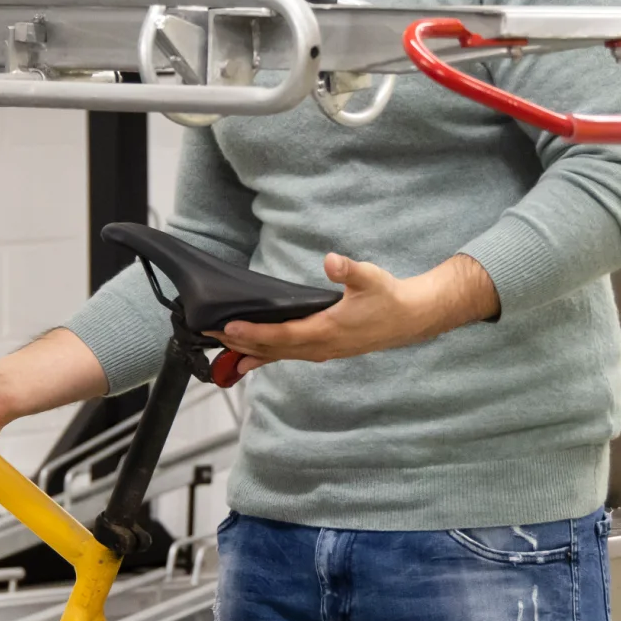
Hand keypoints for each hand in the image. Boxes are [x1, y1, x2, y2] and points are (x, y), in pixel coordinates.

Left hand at [212, 253, 497, 372]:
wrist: (411, 318)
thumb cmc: (388, 296)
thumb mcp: (371, 277)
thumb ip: (350, 270)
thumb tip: (332, 261)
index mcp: (327, 330)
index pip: (282, 335)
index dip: (254, 332)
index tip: (229, 327)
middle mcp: (321, 346)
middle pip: (273, 349)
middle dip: (241, 343)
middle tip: (209, 335)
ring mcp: (323, 351)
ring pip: (279, 356)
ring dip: (250, 352)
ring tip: (223, 351)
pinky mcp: (325, 349)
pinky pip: (290, 356)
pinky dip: (267, 357)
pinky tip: (251, 359)